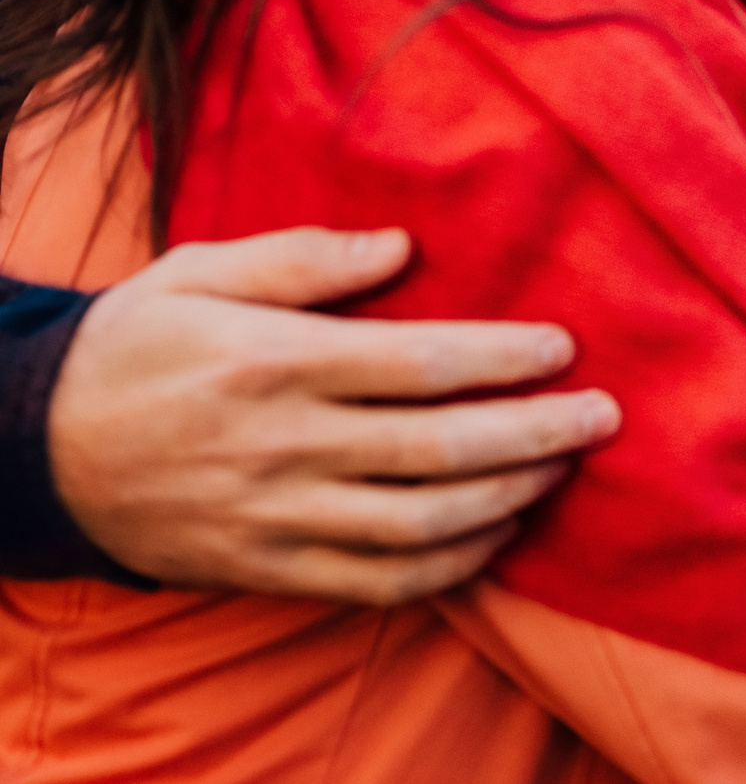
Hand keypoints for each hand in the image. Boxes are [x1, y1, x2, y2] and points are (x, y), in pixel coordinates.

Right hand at [49, 227, 621, 604]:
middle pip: (436, 449)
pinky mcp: (268, 568)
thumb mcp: (198, 273)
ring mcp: (275, 518)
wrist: (33, 453)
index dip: (501, 358)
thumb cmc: (135, 347)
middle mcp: (280, 448)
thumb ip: (302, 259)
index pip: (415, 365)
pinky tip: (499, 533)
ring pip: (419, 526)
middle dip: (535, 434)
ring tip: (563, 467)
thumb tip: (399, 245)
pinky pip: (377, 584)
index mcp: (271, 365)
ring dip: (507, 499)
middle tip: (603, 414)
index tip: (564, 345)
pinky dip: (450, 568)